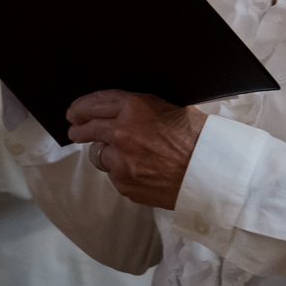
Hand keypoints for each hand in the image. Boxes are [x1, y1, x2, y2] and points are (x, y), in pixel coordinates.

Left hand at [66, 90, 207, 209]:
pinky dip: (123, 173)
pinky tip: (143, 171)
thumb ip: (141, 109)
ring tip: (129, 155)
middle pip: (87, 129)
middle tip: (76, 130)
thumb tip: (120, 112)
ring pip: (100, 155)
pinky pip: (114, 175)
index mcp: (134, 107)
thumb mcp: (172, 108)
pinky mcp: (123, 183)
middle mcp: (122, 131)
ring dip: (108, 154)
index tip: (74, 112)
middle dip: (79, 129)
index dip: (81, 107)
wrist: (211, 172)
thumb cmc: (198, 138)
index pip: (95, 103)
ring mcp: (120, 160)